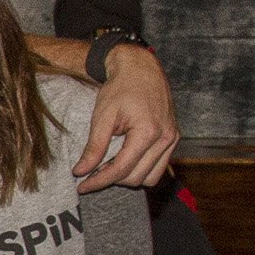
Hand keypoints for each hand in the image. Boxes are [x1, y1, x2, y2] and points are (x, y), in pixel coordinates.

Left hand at [72, 45, 178, 192]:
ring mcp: (172, 138)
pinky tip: (126, 160)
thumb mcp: (102, 116)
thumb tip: (81, 171)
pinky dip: (142, 169)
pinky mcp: (173, 138)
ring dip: (129, 177)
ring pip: (150, 177)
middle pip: (136, 177)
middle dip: (112, 178)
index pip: (121, 169)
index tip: (82, 185)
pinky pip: (159, 167)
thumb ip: (94, 147)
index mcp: (148, 132)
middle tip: (92, 171)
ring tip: (110, 165)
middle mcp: (165, 138)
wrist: (140, 68)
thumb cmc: (121, 87)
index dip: (99, 181)